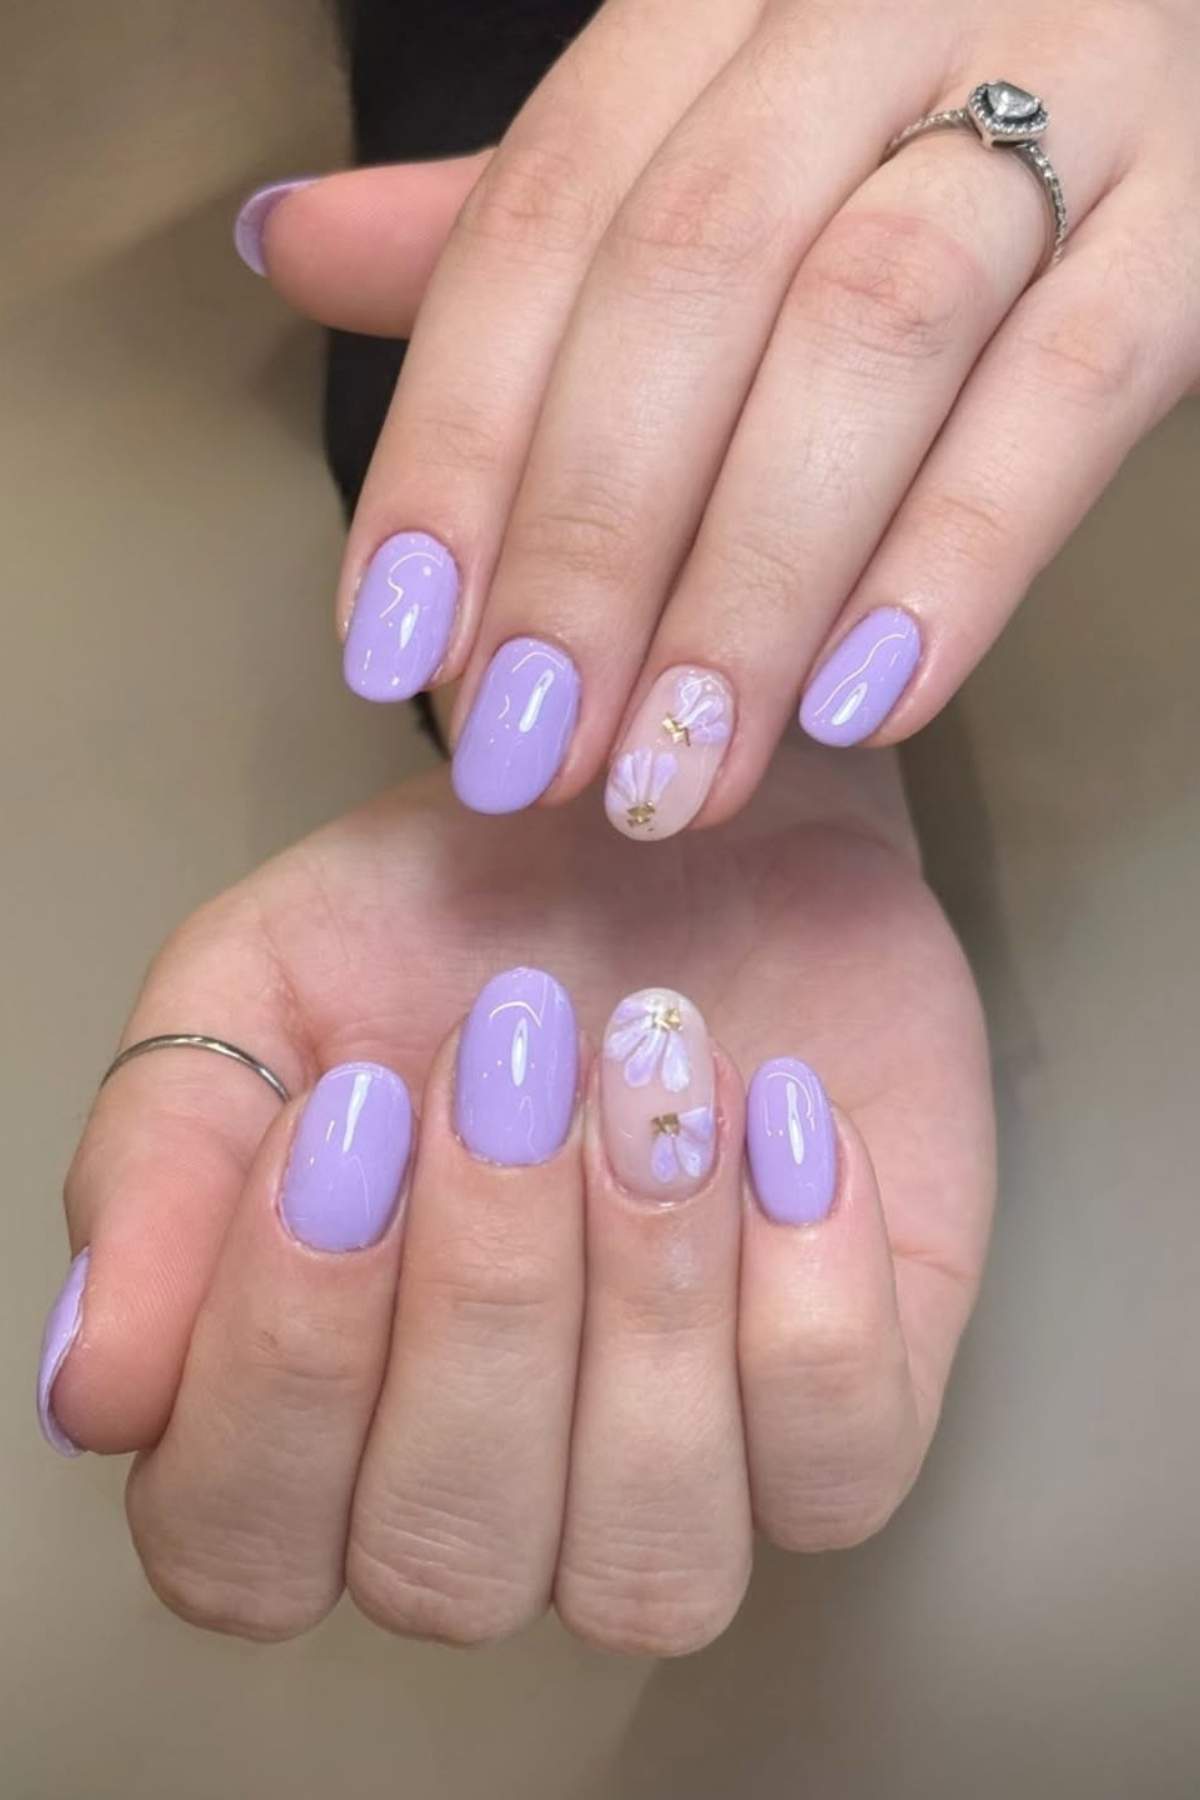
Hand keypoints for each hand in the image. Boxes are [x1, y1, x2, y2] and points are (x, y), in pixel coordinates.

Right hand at [42, 745, 991, 1652]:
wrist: (682, 822)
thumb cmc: (454, 917)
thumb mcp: (265, 980)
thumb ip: (161, 1161)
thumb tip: (94, 1390)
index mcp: (314, 1413)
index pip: (240, 1541)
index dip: (286, 1358)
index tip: (352, 1108)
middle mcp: (487, 1492)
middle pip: (446, 1563)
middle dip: (484, 1293)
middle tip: (511, 1049)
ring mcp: (679, 1477)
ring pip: (648, 1569)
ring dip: (647, 1306)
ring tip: (655, 1071)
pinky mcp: (849, 1420)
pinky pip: (838, 1473)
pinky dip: (812, 1291)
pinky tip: (785, 1114)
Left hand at [242, 0, 1198, 837]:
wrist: (1166, 10)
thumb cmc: (895, 104)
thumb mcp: (698, 131)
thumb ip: (519, 212)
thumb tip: (289, 246)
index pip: (545, 212)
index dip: (455, 443)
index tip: (395, 648)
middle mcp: (877, 13)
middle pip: (692, 275)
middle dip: (592, 542)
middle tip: (533, 751)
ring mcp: (1069, 92)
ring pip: (874, 331)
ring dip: (754, 581)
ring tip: (679, 770)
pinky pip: (1075, 385)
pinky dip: (961, 553)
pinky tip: (869, 707)